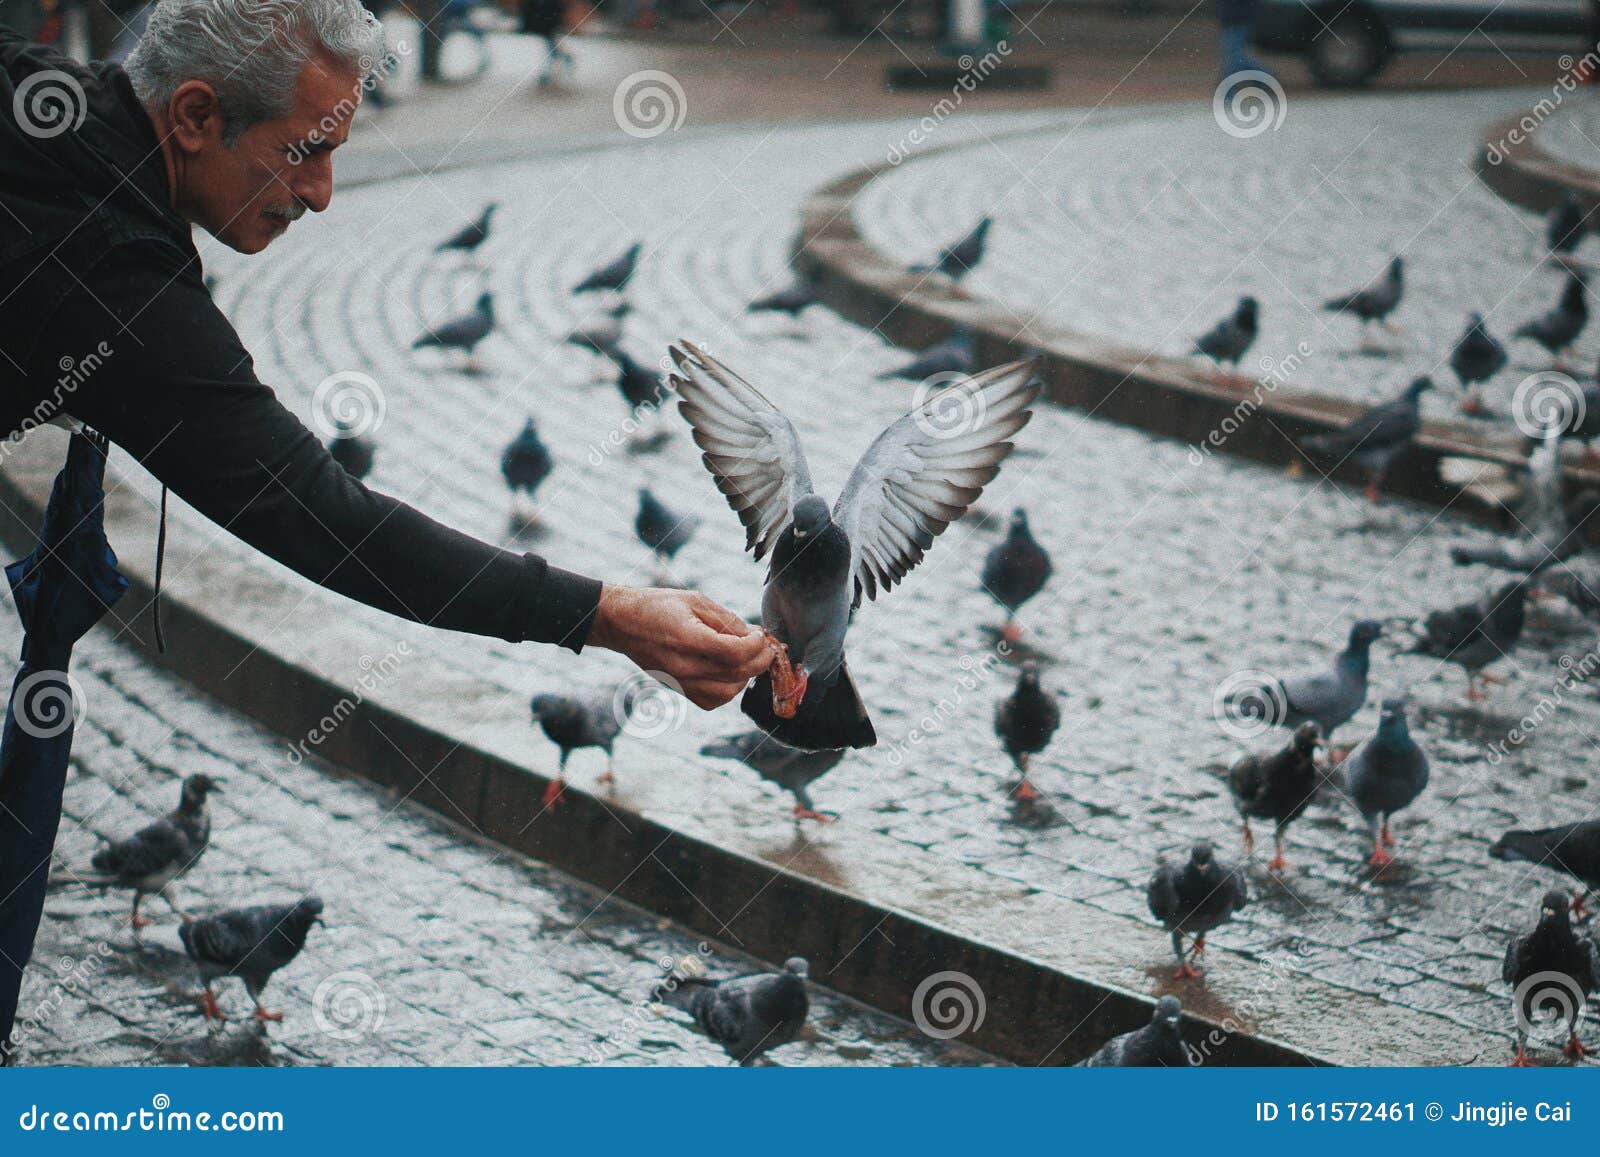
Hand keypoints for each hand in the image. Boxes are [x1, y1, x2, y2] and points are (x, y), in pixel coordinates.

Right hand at [586, 585, 771, 709]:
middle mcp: (684, 666)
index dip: (756, 645)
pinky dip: (729, 689)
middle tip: (763, 645)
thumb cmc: (658, 606)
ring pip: (729, 692)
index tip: (760, 634)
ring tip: (746, 657)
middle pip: (737, 674)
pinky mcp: (679, 690)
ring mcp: (681, 682)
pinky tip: (729, 671)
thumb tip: (755, 636)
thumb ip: (728, 620)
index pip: (734, 652)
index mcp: (688, 639)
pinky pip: (713, 701)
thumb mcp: (696, 601)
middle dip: (759, 660)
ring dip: (745, 676)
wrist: (623, 623)